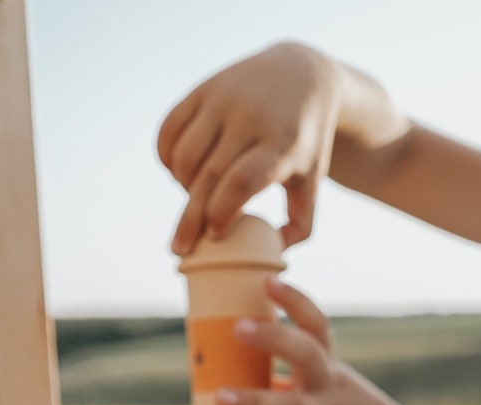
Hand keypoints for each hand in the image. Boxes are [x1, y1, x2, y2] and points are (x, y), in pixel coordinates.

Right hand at [157, 43, 341, 253]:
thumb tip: (271, 253)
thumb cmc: (305, 142)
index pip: (242, 181)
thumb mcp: (312, 180)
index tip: (214, 234)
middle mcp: (250, 116)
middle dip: (191, 218)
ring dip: (183, 187)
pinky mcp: (202, 89)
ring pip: (184, 156)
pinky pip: (169, 131)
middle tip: (182, 248)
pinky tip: (182, 174)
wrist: (302, 74)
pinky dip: (168, 160)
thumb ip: (299, 225)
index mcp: (283, 142)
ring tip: (196, 198)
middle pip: (209, 176)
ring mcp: (223, 98)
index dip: (222, 211)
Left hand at [217, 277, 411, 404]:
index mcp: (327, 364)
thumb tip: (232, 356)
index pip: (316, 324)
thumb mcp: (323, 380)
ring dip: (254, 400)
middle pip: (306, 355)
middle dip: (275, 337)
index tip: (268, 281)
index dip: (295, 301)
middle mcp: (328, 386)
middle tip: (239, 326)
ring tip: (220, 396)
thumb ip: (285, 369)